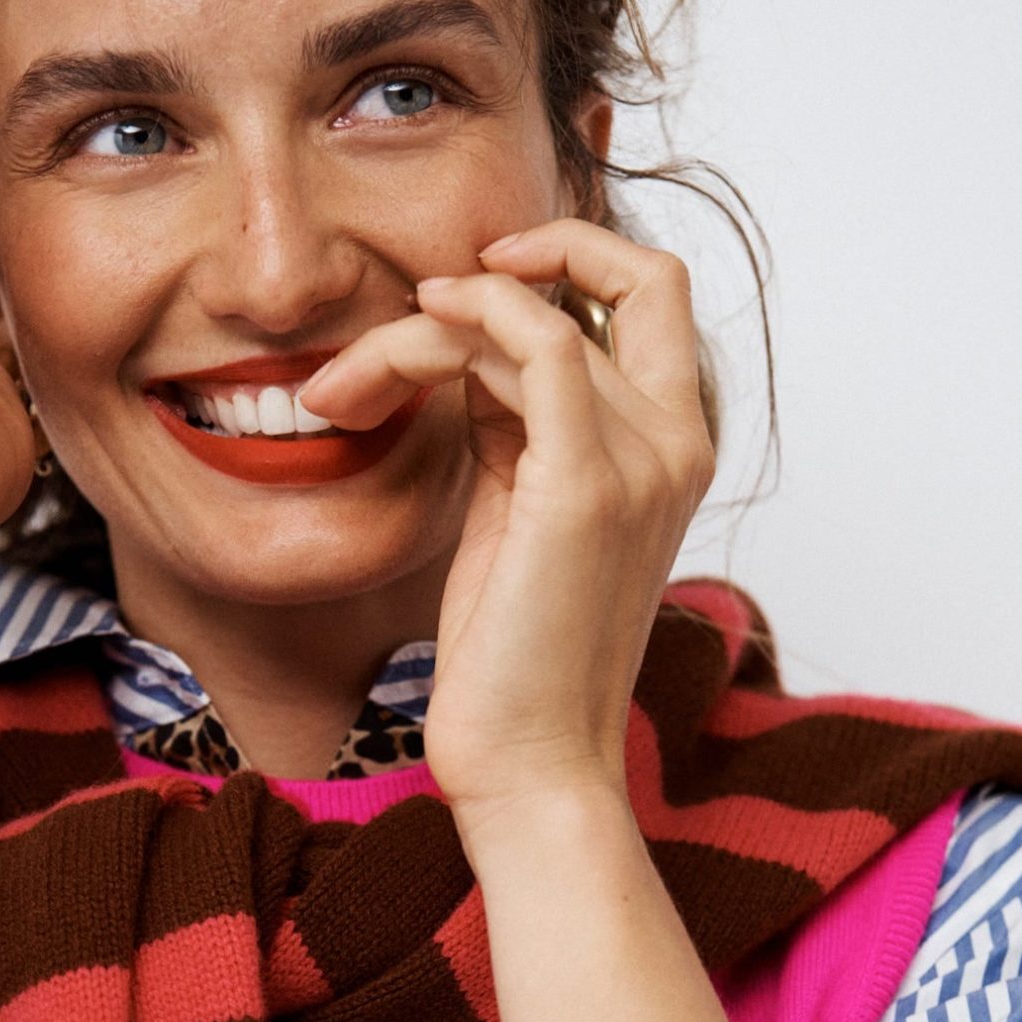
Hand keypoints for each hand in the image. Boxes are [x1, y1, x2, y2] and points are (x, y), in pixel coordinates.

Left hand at [298, 221, 714, 827]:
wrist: (531, 766)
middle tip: (416, 303)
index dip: (571, 260)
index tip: (475, 281)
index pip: (649, 298)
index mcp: (674, 451)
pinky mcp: (586, 483)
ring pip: (539, 313)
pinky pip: (539, 340)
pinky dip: (468, 315)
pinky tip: (404, 337)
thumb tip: (471, 355)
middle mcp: (679, 443)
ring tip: (342, 386)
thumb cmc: (513, 662)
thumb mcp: (517, 518)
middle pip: (628, 276)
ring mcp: (643, 459)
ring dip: (427, 325)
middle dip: (524, 255)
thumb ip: (514, 430)